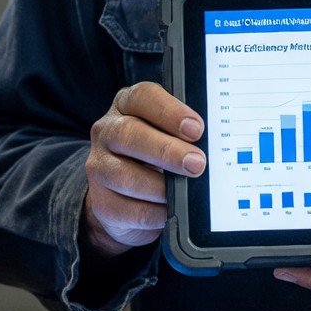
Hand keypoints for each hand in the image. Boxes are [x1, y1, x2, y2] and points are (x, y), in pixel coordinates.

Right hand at [84, 82, 203, 258]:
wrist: (125, 199)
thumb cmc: (155, 159)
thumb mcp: (168, 137)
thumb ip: (184, 136)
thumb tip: (211, 148)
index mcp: (127, 106)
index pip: (142, 97)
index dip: (169, 112)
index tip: (196, 129)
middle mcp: (107, 132)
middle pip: (129, 134)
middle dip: (167, 150)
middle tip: (197, 163)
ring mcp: (99, 167)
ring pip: (125, 175)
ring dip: (160, 186)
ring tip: (183, 192)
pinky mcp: (102, 202)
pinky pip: (128, 209)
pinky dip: (154, 213)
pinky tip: (169, 211)